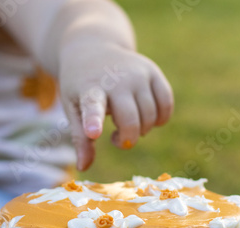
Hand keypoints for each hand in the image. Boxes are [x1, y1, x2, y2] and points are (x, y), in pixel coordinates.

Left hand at [59, 41, 173, 170]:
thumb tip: (83, 167)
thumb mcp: (73, 109)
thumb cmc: (81, 86)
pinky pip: (166, 105)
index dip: (93, 121)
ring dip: (141, 130)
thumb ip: (80, 139)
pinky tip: (147, 118)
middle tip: (117, 138)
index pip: (92, 106)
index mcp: (89, 89)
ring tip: (127, 124)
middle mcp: (116, 79)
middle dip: (127, 138)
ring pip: (150, 116)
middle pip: (131, 120)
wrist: (93, 48)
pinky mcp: (153, 72)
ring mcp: (137, 73)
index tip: (93, 133)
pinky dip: (160, 119)